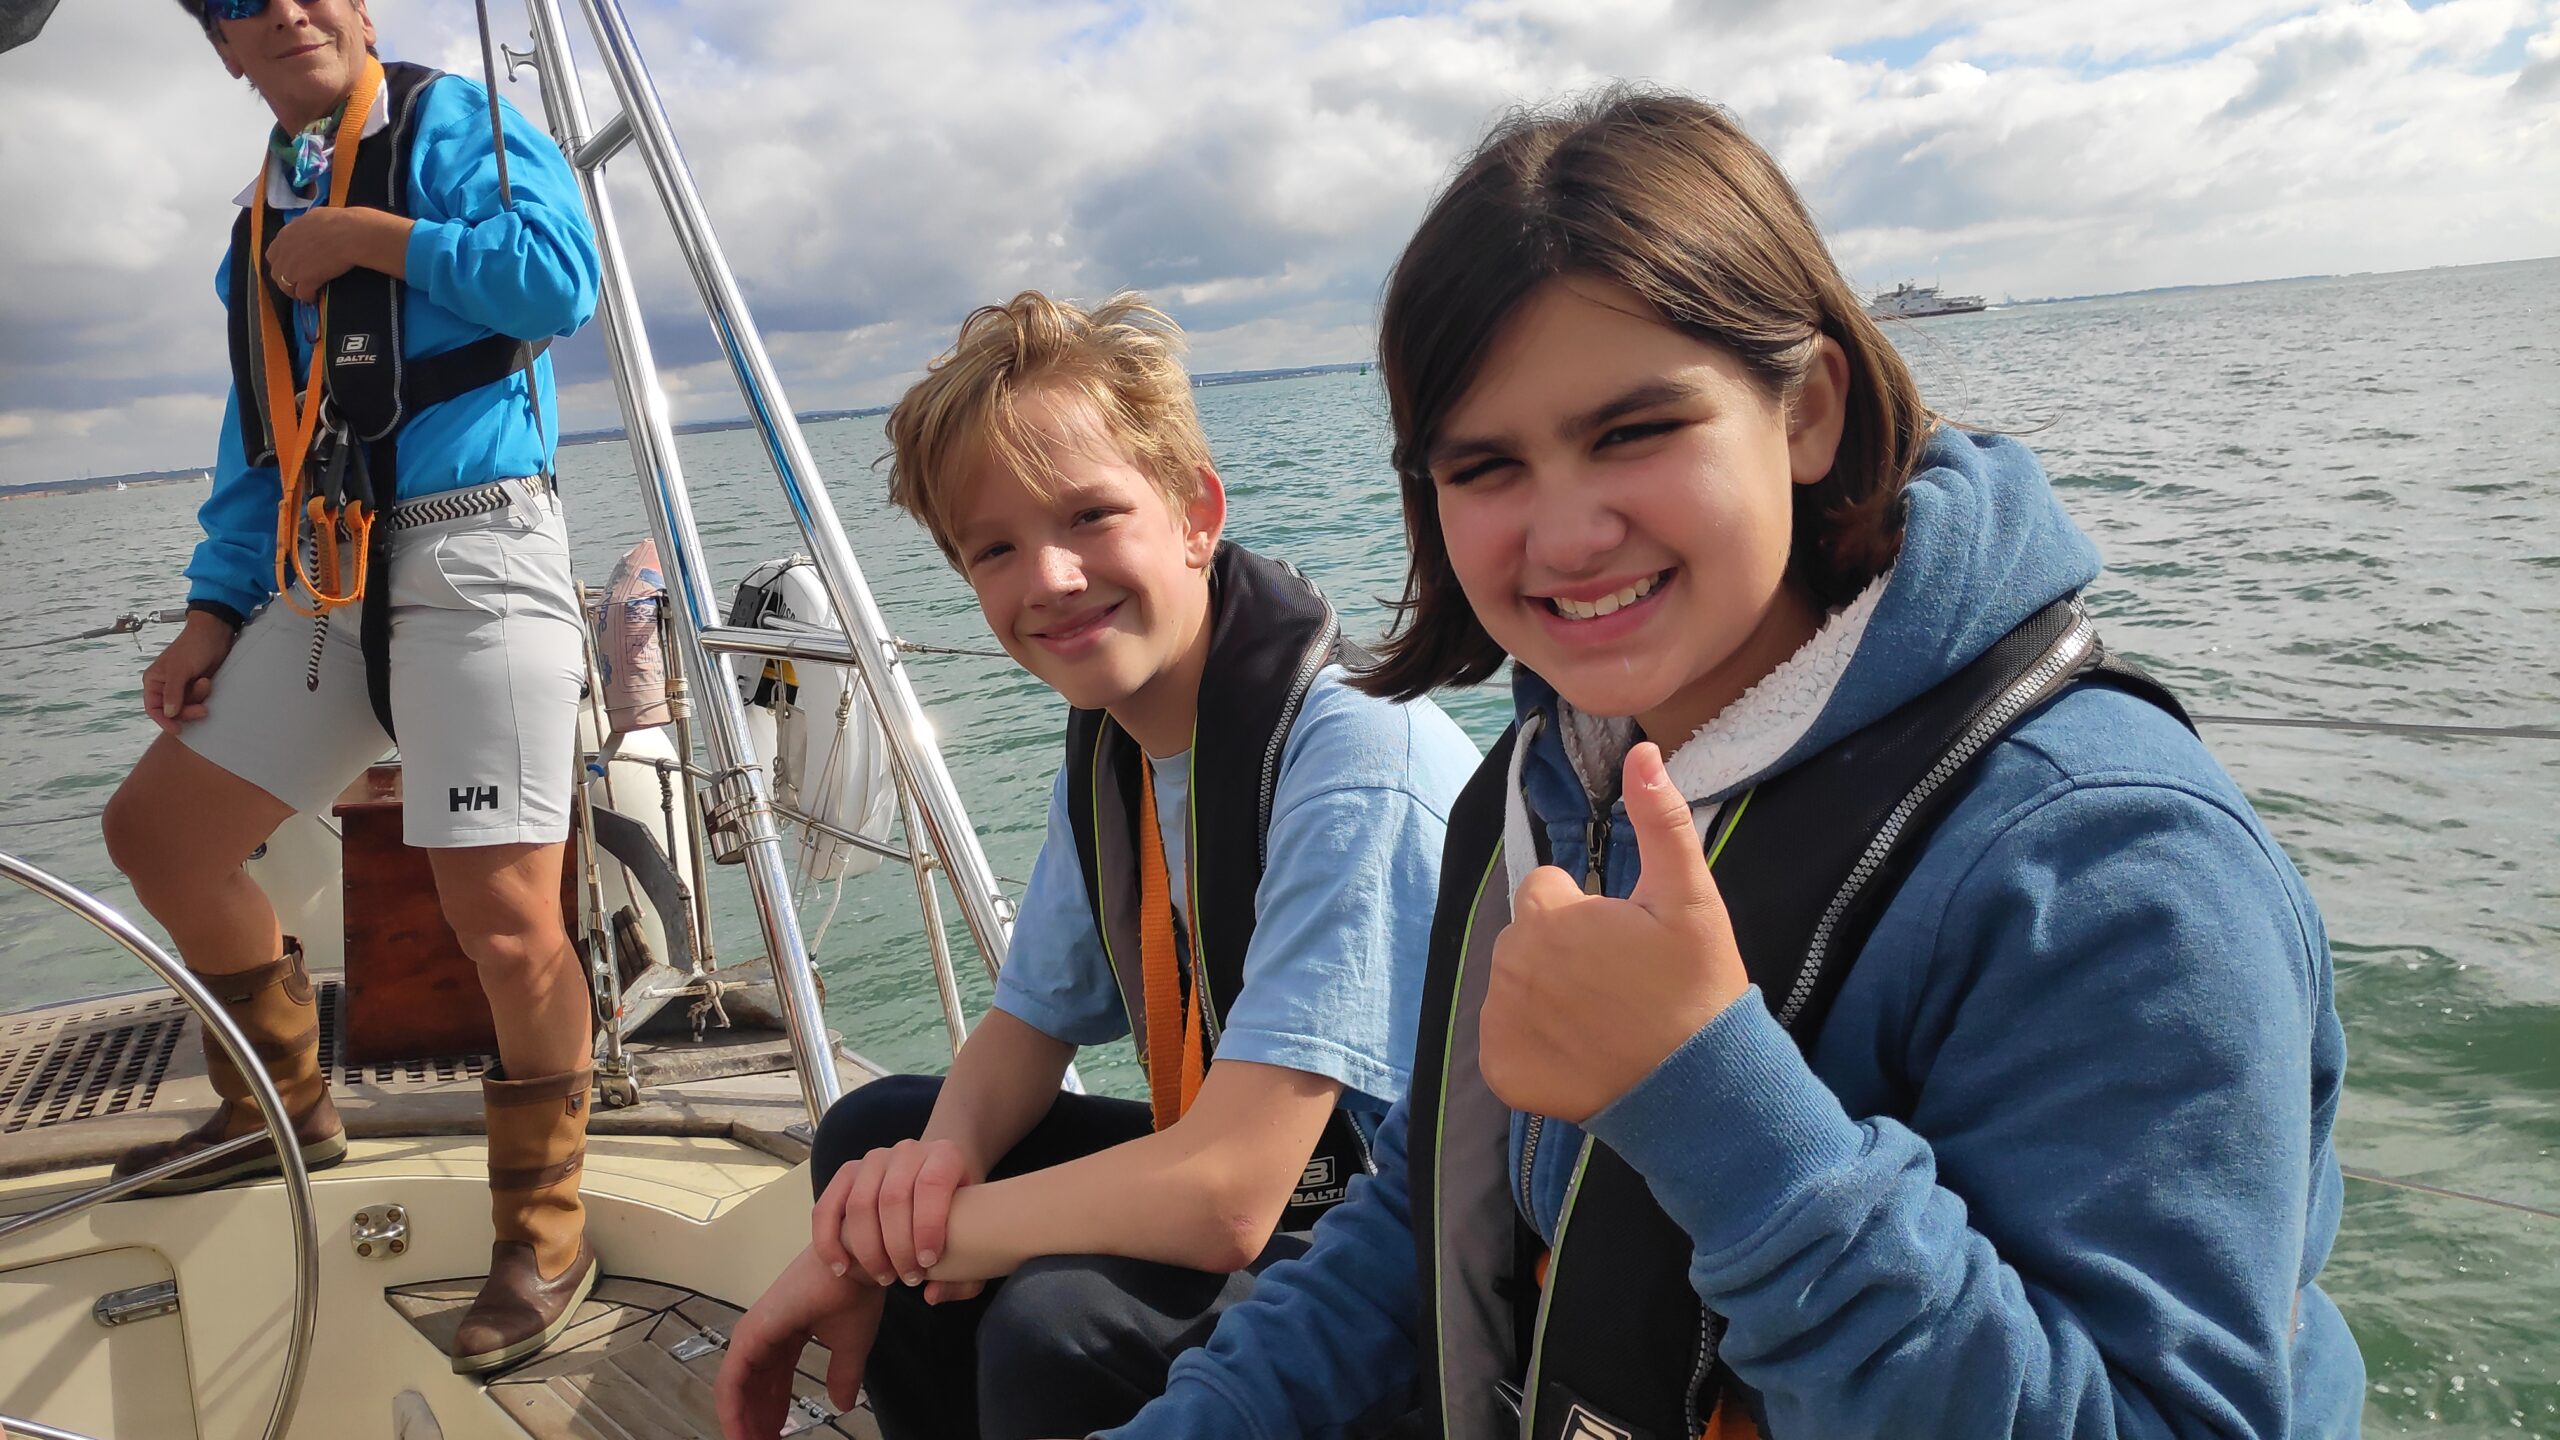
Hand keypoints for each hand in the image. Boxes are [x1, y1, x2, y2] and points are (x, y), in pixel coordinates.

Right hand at [141, 614, 234, 734]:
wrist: (215, 633)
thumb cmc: (193, 647)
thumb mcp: (180, 670)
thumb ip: (173, 692)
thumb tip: (168, 713)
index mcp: (154, 681)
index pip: (153, 708)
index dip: (164, 721)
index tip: (178, 730)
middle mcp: (165, 686)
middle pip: (173, 711)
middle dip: (188, 711)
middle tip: (203, 710)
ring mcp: (182, 686)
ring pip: (188, 706)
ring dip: (198, 698)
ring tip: (206, 682)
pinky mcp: (196, 685)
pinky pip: (198, 700)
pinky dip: (204, 695)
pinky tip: (208, 682)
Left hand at [263, 206, 411, 302]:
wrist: (350, 234)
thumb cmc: (339, 221)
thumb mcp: (315, 216)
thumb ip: (306, 226)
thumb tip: (310, 226)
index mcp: (286, 234)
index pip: (273, 253)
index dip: (281, 262)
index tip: (291, 265)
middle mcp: (285, 251)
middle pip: (276, 272)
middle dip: (285, 278)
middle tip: (296, 282)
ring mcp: (293, 267)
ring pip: (285, 285)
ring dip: (294, 290)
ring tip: (304, 293)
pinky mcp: (306, 280)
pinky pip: (302, 294)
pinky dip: (308, 297)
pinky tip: (314, 297)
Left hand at [716, 1246, 882, 1439]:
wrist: (857, 1262)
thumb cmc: (855, 1292)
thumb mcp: (852, 1347)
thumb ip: (843, 1377)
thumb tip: (842, 1403)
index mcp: (786, 1335)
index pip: (772, 1383)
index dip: (775, 1413)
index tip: (779, 1438)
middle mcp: (764, 1336)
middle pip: (752, 1390)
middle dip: (757, 1423)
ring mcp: (753, 1335)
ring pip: (736, 1391)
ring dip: (743, 1423)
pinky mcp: (750, 1335)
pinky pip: (731, 1384)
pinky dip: (734, 1412)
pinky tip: (743, 1435)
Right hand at [812, 1137, 981, 1296]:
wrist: (934, 1185)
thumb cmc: (958, 1216)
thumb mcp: (977, 1241)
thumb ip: (966, 1277)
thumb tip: (930, 1294)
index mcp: (946, 1155)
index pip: (931, 1184)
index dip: (927, 1226)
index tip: (929, 1263)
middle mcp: (908, 1150)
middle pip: (893, 1198)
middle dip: (898, 1247)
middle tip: (908, 1278)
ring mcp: (874, 1159)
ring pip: (860, 1204)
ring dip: (869, 1249)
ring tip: (884, 1277)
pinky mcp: (846, 1173)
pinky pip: (827, 1208)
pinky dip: (829, 1242)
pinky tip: (842, 1268)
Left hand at [1478, 742, 1749, 1122]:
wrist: (1699, 1087)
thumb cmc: (1698, 987)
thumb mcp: (1690, 898)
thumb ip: (1660, 821)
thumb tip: (1643, 752)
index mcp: (1546, 915)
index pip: (1545, 891)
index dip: (1584, 912)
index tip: (1623, 942)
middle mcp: (1509, 962)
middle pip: (1525, 938)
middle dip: (1561, 951)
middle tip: (1617, 983)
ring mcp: (1500, 1019)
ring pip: (1513, 986)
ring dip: (1546, 995)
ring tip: (1602, 1018)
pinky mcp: (1500, 1068)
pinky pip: (1504, 1040)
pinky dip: (1533, 1046)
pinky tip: (1579, 1053)